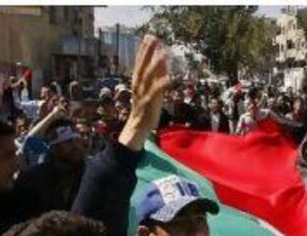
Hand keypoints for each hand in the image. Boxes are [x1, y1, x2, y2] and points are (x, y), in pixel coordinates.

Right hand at [118, 35, 169, 150]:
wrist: (137, 127)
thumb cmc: (145, 108)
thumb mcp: (150, 90)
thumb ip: (155, 76)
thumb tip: (163, 62)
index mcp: (137, 82)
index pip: (139, 62)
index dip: (144, 49)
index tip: (149, 36)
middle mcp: (138, 86)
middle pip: (142, 66)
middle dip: (148, 52)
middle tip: (153, 38)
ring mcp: (142, 94)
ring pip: (148, 77)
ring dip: (155, 65)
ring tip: (163, 54)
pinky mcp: (149, 104)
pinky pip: (155, 92)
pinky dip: (161, 84)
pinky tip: (169, 77)